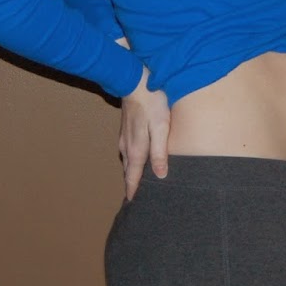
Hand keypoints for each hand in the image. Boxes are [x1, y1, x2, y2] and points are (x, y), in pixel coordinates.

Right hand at [119, 67, 169, 200]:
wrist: (135, 81)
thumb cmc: (152, 103)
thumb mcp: (161, 127)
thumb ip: (160, 152)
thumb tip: (160, 175)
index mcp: (136, 149)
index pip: (133, 177)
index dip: (133, 191)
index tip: (133, 205)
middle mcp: (127, 146)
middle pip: (129, 171)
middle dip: (132, 185)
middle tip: (137, 199)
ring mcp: (124, 137)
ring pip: (128, 161)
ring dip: (132, 173)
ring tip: (138, 183)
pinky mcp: (126, 129)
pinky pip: (128, 151)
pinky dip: (132, 161)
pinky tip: (138, 160)